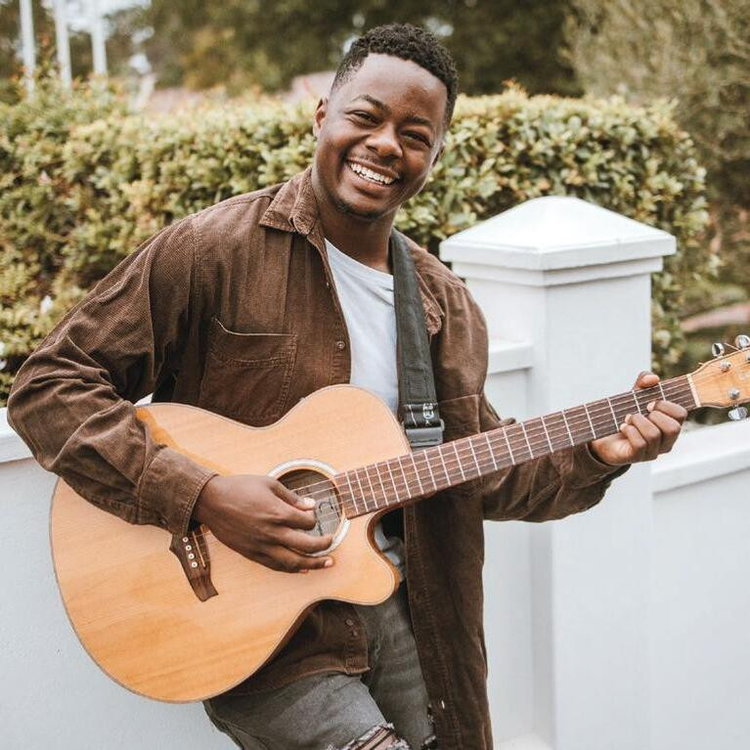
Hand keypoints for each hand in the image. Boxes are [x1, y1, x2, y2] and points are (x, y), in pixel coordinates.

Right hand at [192, 474, 333, 572]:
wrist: (211, 501)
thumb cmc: (240, 488)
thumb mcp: (269, 484)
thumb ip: (292, 497)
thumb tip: (311, 505)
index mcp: (278, 513)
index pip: (308, 522)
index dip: (314, 519)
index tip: (311, 515)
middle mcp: (272, 532)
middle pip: (306, 545)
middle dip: (323, 546)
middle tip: (331, 543)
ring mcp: (261, 546)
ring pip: (293, 562)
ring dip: (312, 565)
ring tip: (326, 564)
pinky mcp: (252, 553)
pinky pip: (275, 566)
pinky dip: (291, 569)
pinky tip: (301, 569)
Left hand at [589, 371, 686, 466]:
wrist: (606, 436)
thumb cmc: (627, 415)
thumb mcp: (635, 395)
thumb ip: (644, 382)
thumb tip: (653, 378)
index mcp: (671, 424)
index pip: (681, 414)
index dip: (665, 405)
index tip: (649, 403)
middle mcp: (667, 440)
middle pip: (673, 428)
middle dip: (654, 415)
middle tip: (638, 412)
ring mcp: (654, 451)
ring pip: (654, 435)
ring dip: (638, 422)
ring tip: (628, 419)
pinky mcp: (639, 457)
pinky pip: (640, 444)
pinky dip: (629, 431)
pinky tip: (623, 427)